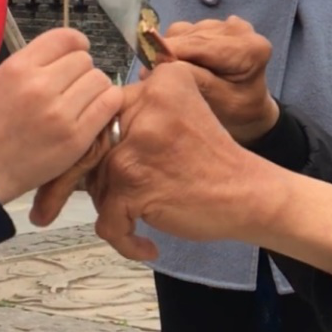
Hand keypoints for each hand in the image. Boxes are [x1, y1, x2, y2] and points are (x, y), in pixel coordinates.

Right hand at [0, 28, 122, 203]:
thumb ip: (31, 63)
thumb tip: (68, 51)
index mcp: (18, 68)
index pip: (65, 38)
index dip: (76, 44)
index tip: (76, 54)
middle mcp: (40, 86)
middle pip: (85, 60)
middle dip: (81, 72)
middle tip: (72, 88)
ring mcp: (60, 112)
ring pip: (100, 80)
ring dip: (95, 89)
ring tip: (81, 102)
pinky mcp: (77, 137)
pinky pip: (110, 103)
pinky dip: (107, 104)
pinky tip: (95, 112)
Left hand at [82, 62, 288, 260]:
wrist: (249, 195)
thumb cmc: (214, 161)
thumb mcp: (178, 115)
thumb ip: (137, 114)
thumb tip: (82, 135)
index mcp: (161, 84)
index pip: (105, 110)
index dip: (98, 141)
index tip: (107, 164)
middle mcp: (145, 109)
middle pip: (94, 145)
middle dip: (92, 179)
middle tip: (95, 202)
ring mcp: (138, 148)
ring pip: (95, 183)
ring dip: (113, 208)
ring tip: (141, 218)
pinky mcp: (136, 186)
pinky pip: (107, 220)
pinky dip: (124, 240)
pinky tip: (147, 247)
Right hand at [157, 17, 278, 144]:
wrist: (250, 109)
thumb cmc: (238, 111)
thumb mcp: (219, 102)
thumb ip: (196, 79)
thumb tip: (163, 61)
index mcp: (248, 48)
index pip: (200, 44)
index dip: (169, 54)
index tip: (147, 72)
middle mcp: (240, 30)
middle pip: (190, 35)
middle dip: (166, 54)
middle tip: (149, 77)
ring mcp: (229, 24)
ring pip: (185, 31)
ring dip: (172, 50)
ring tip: (169, 74)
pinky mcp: (218, 25)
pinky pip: (187, 30)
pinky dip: (178, 46)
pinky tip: (182, 63)